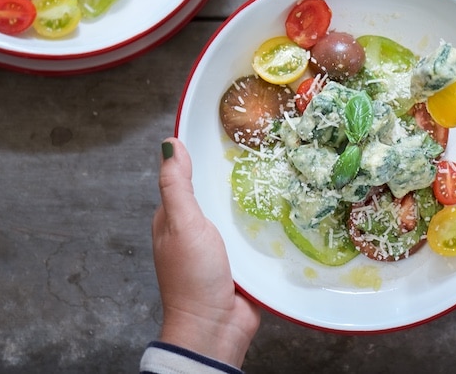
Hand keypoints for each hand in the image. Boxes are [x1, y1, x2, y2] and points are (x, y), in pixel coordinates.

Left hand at [152, 138, 260, 366]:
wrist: (216, 329)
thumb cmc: (193, 276)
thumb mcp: (182, 224)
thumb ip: (177, 186)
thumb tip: (170, 143)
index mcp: (174, 218)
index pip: (185, 175)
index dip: (201, 152)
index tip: (226, 126)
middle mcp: (196, 228)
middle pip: (215, 190)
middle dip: (233, 171)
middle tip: (263, 143)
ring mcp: (220, 245)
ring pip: (237, 209)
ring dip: (253, 196)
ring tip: (281, 166)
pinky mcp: (243, 258)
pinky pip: (254, 231)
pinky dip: (265, 219)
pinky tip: (285, 204)